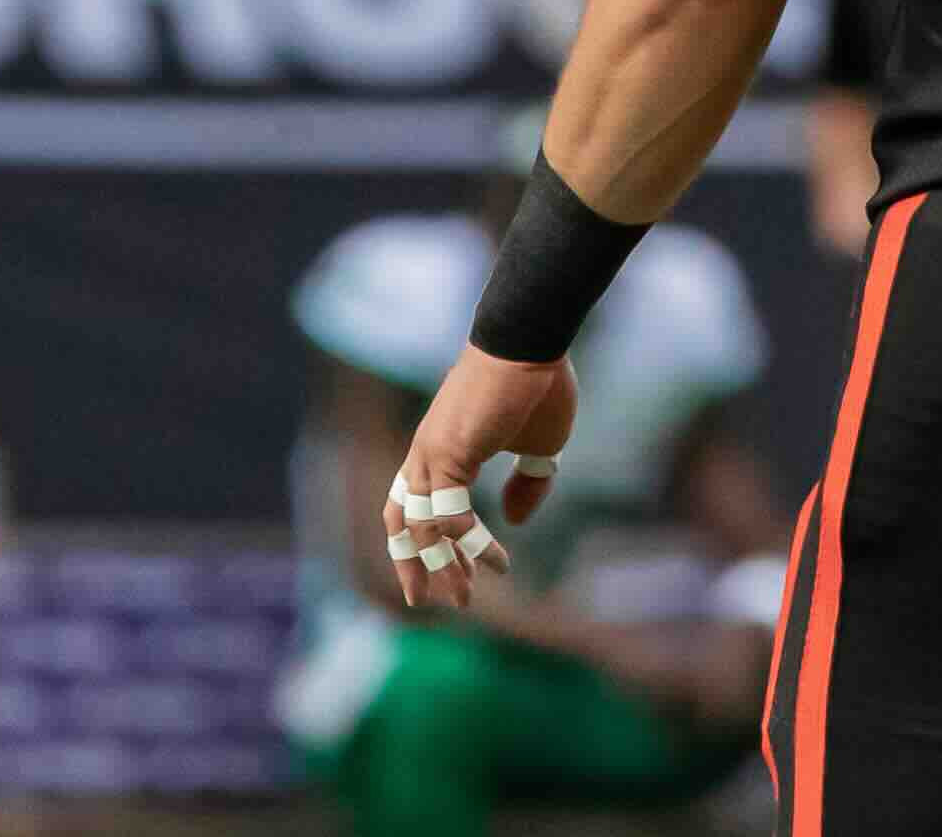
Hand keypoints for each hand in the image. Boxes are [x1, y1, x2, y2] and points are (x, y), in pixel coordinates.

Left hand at [384, 346, 575, 611]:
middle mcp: (424, 454)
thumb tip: (514, 521)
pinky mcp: (446, 452)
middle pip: (401, 523)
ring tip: (464, 597)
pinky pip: (450, 513)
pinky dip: (470, 543)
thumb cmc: (538, 384)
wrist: (531, 339)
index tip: (443, 578)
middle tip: (432, 602)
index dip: (421, 545)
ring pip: (422, 527)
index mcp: (438, 450)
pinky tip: (496, 560)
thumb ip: (528, 483)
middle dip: (415, 566)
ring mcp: (430, 453)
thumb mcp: (540, 445)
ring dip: (442, 566)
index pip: (412, 507)